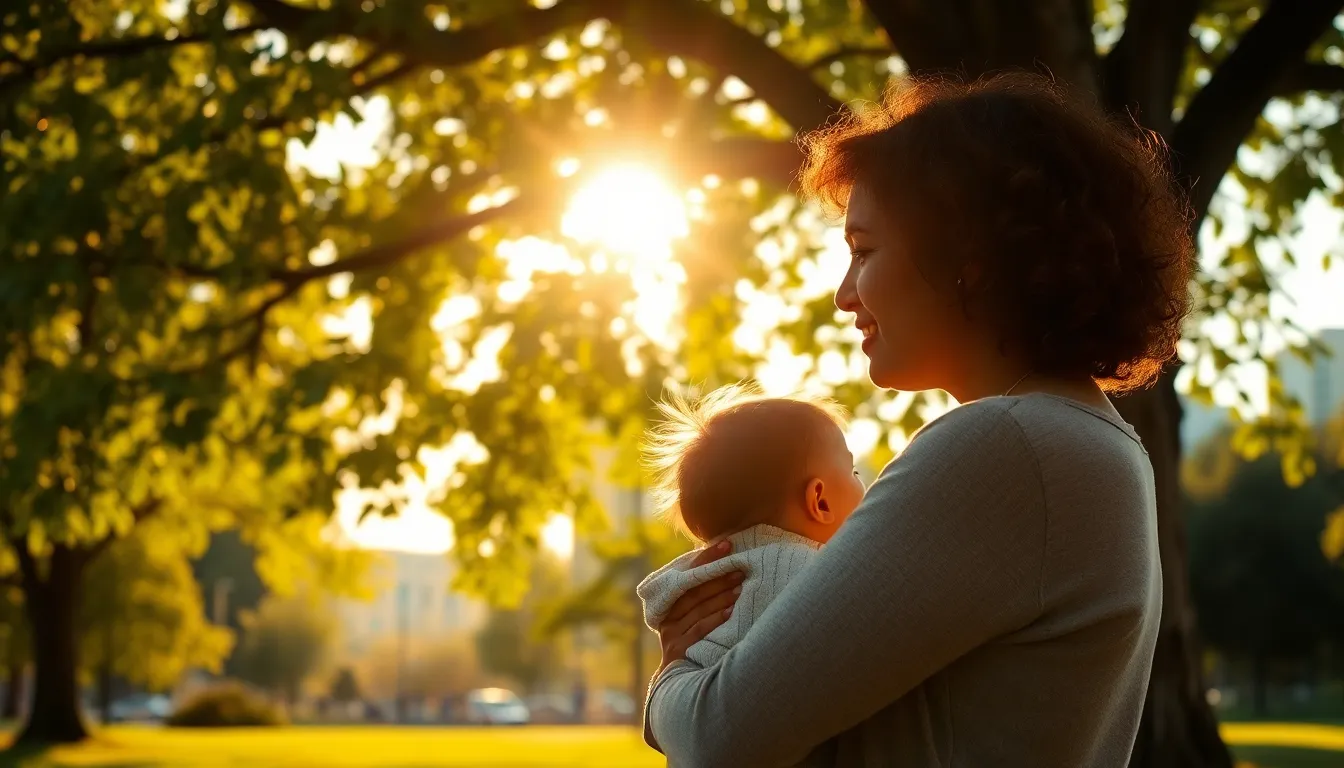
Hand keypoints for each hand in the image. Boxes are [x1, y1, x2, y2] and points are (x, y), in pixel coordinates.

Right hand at [655, 540, 744, 673]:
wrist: (677, 682)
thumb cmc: (691, 642)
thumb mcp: (689, 618)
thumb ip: (700, 595)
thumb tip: (726, 564)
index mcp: (668, 603)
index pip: (687, 574)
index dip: (706, 558)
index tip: (727, 545)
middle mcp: (667, 617)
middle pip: (693, 591)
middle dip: (717, 577)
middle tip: (739, 566)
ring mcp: (671, 634)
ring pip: (698, 609)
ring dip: (720, 596)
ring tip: (740, 585)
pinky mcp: (679, 649)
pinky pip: (700, 630)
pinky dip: (716, 619)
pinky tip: (731, 611)